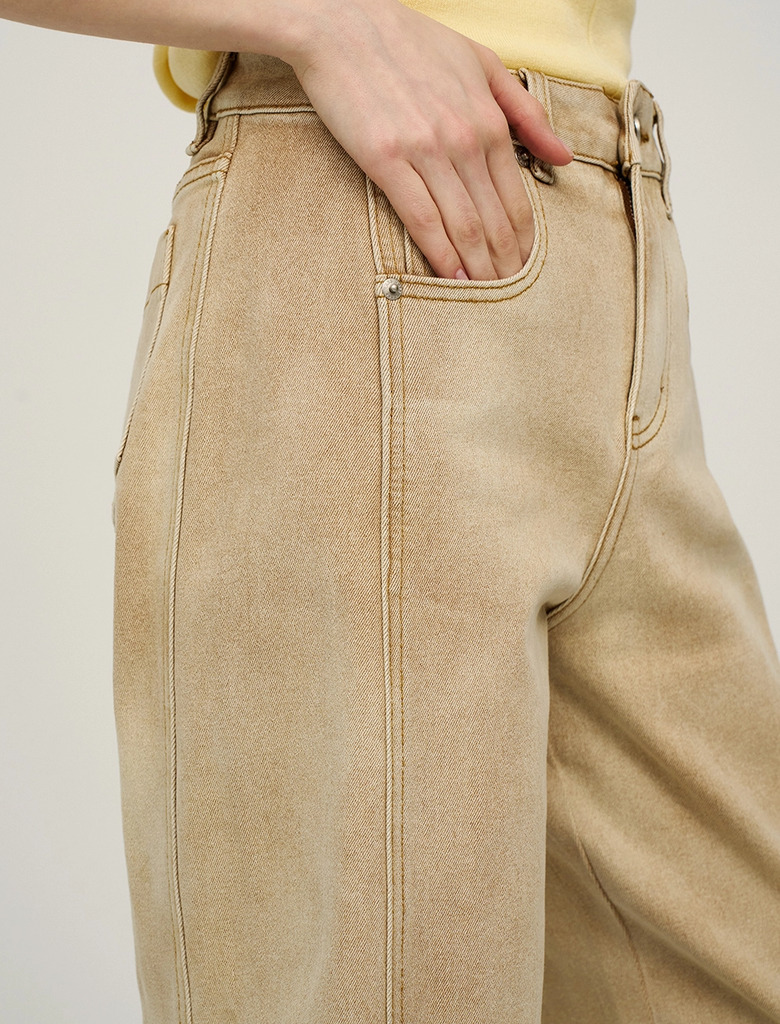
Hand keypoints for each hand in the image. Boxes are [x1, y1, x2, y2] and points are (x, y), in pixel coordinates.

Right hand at [285, 0, 572, 280]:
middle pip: (493, 220)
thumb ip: (526, 114)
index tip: (526, 267)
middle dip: (504, 264)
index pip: (516, 197)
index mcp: (488, 120)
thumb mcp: (483, 64)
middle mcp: (464, 139)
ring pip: (463, 226)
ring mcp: (426, 151)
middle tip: (509, 295)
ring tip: (484, 296)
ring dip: (476, 268)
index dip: (523, 240)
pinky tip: (450, 279)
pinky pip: (421, 219)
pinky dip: (440, 254)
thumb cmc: (409, 42)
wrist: (343, 22)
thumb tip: (562, 157)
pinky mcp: (386, 160)